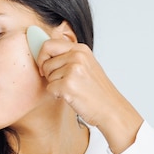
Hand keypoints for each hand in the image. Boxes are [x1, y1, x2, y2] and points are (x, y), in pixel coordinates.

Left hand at [36, 33, 142, 153]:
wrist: (111, 109)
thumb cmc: (98, 91)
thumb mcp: (86, 65)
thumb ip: (69, 57)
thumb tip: (44, 54)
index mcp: (81, 49)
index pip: (49, 43)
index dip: (43, 56)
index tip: (46, 66)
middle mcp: (77, 56)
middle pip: (45, 59)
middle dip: (46, 71)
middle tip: (58, 80)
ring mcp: (73, 69)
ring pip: (47, 75)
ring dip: (55, 85)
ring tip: (72, 89)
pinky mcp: (68, 84)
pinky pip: (50, 88)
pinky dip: (57, 95)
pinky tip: (71, 96)